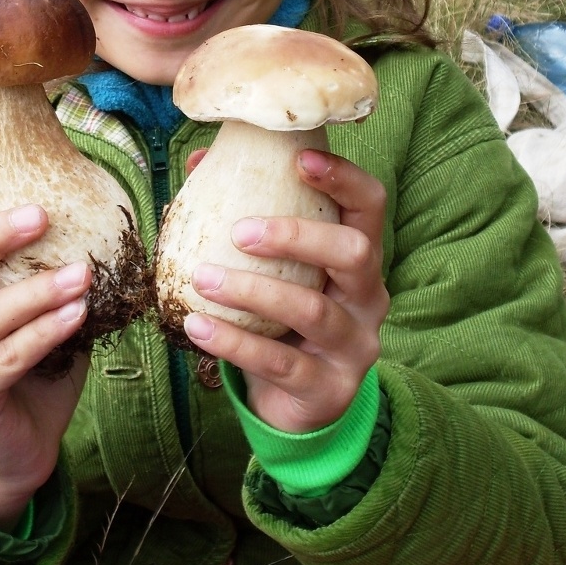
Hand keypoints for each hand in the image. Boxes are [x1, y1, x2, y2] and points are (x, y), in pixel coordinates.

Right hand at [0, 149, 90, 529]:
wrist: (21, 450)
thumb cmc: (37, 367)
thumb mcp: (41, 310)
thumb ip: (50, 268)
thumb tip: (99, 207)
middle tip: (42, 214)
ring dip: (36, 292)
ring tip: (82, 274)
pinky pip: (5, 359)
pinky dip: (44, 334)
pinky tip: (78, 315)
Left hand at [182, 148, 388, 433]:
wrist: (296, 407)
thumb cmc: (280, 320)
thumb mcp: (274, 269)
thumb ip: (245, 212)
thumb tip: (201, 158)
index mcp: (360, 258)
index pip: (370, 206)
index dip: (343, 177)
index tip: (299, 158)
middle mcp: (368, 298)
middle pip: (355, 253)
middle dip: (297, 235)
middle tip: (239, 232)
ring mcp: (355, 346)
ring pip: (313, 310)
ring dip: (252, 291)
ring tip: (202, 279)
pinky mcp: (330, 390)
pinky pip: (280, 363)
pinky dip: (234, 343)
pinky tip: (196, 327)